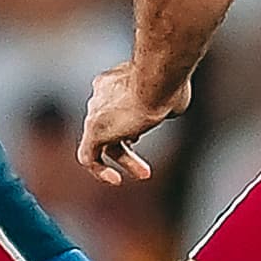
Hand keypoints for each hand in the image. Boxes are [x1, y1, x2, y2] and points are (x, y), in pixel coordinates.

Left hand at [78, 64, 188, 186]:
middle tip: (147, 155)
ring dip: (124, 159)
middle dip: (130, 139)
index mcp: (113, 82)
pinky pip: (88, 157)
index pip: (116, 105)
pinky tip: (115, 179)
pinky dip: (99, 170)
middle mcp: (100, 95)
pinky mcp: (93, 131)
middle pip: (111, 123)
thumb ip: (165, 101)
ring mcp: (95, 113)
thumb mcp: (171, 92)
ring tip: (145, 173)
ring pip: (103, 141)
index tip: (145, 132)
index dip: (132, 121)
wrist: (156, 81)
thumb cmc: (168, 84)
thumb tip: (171, 107)